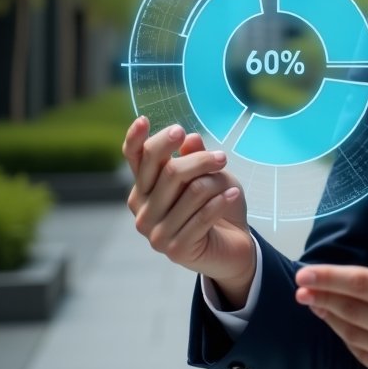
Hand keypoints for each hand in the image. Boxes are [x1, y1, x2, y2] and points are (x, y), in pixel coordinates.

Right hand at [123, 116, 254, 305]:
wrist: (231, 246)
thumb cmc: (216, 204)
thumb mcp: (209, 174)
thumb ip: (195, 158)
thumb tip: (190, 139)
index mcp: (144, 187)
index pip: (135, 159)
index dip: (135, 138)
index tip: (145, 119)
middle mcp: (142, 210)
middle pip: (169, 170)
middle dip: (201, 160)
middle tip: (222, 157)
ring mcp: (154, 232)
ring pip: (192, 191)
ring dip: (217, 183)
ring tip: (229, 184)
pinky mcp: (174, 249)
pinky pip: (203, 215)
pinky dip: (222, 201)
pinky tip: (232, 194)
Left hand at [293, 263, 367, 368]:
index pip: (361, 282)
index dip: (329, 278)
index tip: (306, 274)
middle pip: (352, 311)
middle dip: (322, 298)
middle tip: (303, 289)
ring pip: (356, 337)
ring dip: (333, 321)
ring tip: (318, 307)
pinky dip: (353, 344)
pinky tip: (344, 331)